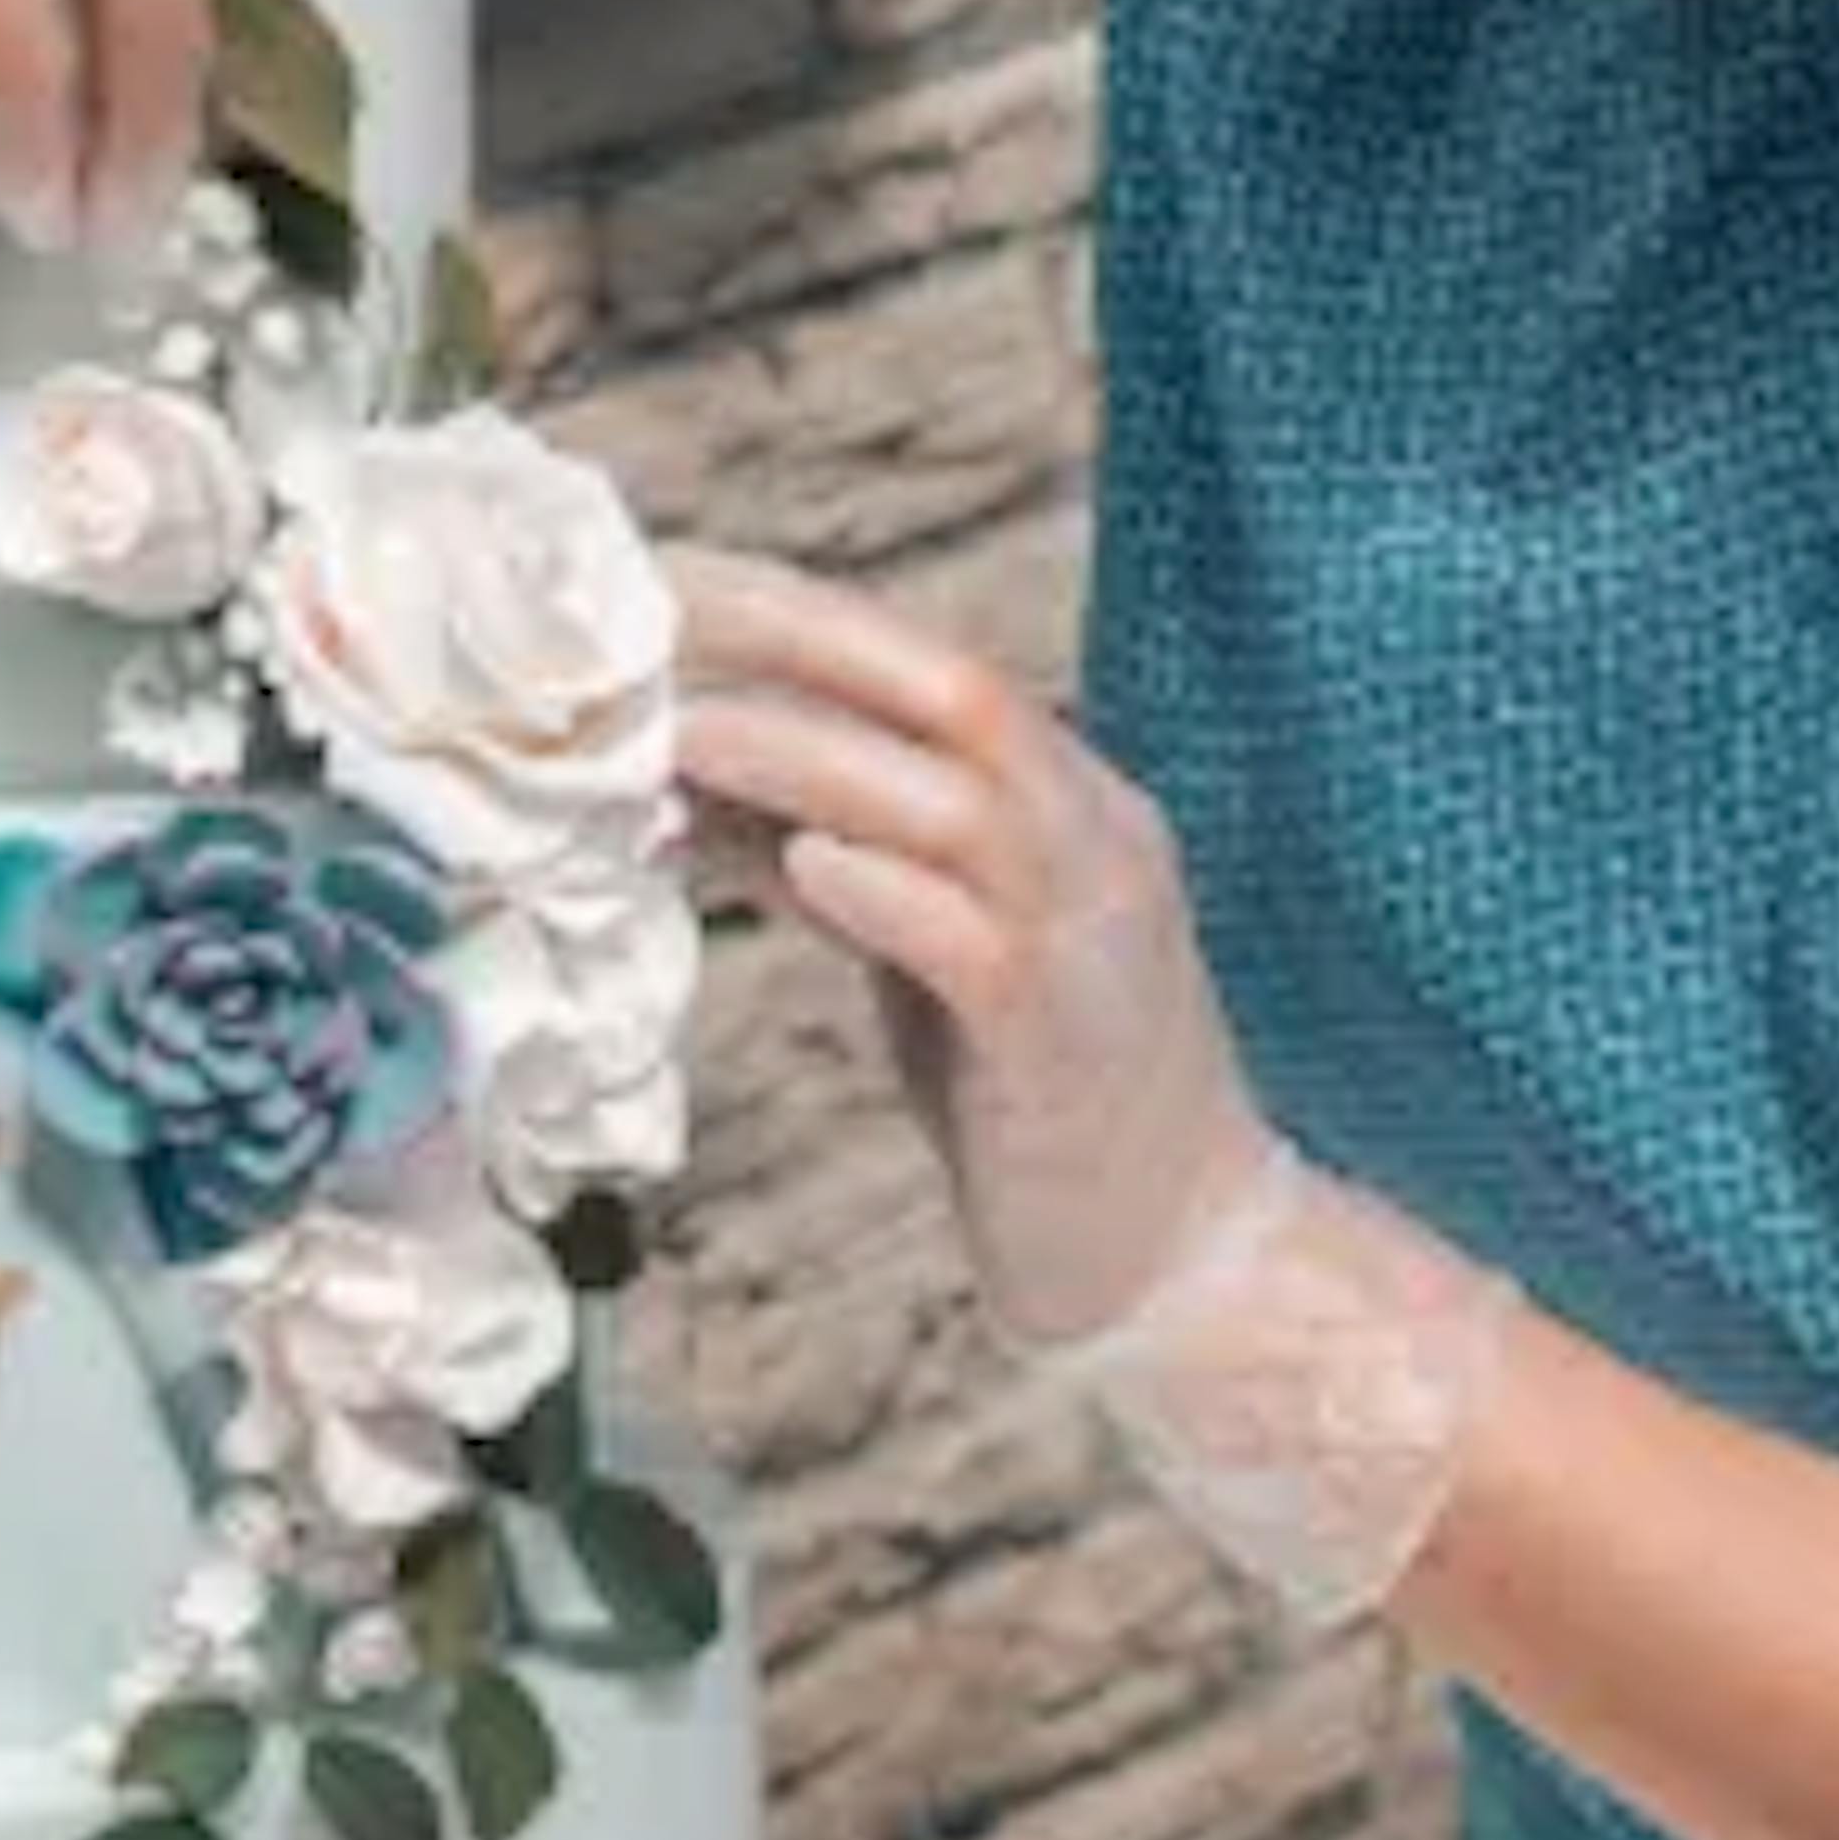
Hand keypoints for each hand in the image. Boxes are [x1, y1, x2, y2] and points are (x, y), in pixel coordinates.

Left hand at [669, 544, 1515, 1625]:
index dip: (798, 615)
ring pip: (959, 804)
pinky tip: (801, 867)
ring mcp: (1093, 938)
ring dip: (808, 757)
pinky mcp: (1065, 1044)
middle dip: (800, 641)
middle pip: (954, 691)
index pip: (929, 666)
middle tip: (655, 619)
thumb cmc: (1034, 1093)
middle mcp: (1094, 841)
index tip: (666, 583)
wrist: (1183, 1256)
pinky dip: (887, 892)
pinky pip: (979, 944)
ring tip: (681, 732)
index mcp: (1068, 803)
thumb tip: (688, 775)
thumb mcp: (930, 944)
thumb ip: (840, 850)